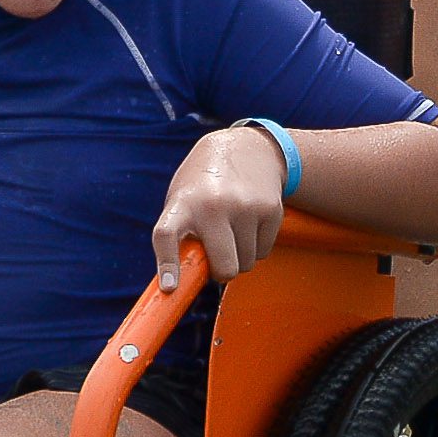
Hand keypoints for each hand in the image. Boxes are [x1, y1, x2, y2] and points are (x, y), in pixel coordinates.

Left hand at [152, 125, 289, 286]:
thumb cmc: (204, 185)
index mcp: (183, 203)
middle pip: (225, 267)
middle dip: (221, 272)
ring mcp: (245, 207)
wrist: (246, 149)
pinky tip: (249, 223)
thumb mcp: (182, 199)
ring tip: (232, 231)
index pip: (166, 236)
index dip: (167, 264)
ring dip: (239, 257)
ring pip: (246, 263)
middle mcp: (213, 205)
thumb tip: (178, 283)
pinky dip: (255, 247)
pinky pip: (263, 252)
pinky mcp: (271, 210)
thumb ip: (179, 235)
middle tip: (217, 259)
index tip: (171, 287)